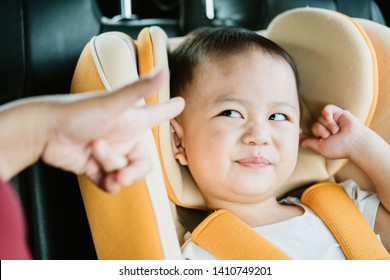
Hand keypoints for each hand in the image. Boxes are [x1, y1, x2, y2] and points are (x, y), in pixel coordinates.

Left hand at [42, 69, 184, 191]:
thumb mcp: (113, 103)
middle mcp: (123, 137)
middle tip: (120, 174)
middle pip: (142, 164)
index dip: (169, 110)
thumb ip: (139, 90)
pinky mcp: (94, 167)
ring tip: (93, 154)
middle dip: (132, 172)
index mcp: (132, 121)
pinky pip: (110, 183)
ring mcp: (109, 154)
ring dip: (110, 170)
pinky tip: (98, 176)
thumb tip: (165, 69)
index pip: (157, 115)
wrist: (44, 131)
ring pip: (124, 174)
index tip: (180, 103)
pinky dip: (106, 183)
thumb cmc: (78, 112)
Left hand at [300, 104, 365, 158]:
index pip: (308, 133)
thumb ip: (310, 143)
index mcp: (321, 138)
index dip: (301, 131)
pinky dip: (327, 113)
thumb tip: (299, 141)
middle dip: (321, 131)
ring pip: (320, 118)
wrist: (354, 142)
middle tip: (331, 136)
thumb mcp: (321, 148)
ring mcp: (332, 120)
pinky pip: (326, 109)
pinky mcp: (337, 113)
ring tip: (337, 131)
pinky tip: (331, 118)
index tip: (297, 131)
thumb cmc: (339, 148)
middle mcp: (326, 128)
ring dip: (328, 126)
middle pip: (313, 125)